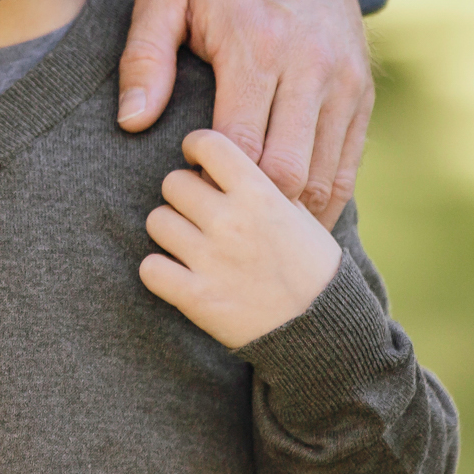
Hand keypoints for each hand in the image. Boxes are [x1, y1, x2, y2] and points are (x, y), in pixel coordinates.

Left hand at [118, 0, 371, 226]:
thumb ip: (144, 56)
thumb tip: (132, 122)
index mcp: (256, 44)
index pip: (239, 145)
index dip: (210, 179)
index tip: (185, 184)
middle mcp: (310, 66)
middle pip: (286, 171)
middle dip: (249, 205)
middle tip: (212, 215)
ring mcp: (343, 81)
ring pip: (322, 177)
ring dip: (286, 210)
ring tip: (245, 224)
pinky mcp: (362, 92)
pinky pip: (348, 165)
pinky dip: (320, 197)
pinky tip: (286, 213)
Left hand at [140, 129, 342, 348]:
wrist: (324, 329)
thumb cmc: (313, 266)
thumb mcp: (300, 213)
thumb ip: (260, 183)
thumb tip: (220, 161)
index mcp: (260, 193)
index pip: (207, 143)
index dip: (196, 148)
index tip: (199, 163)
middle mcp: (232, 221)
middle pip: (173, 182)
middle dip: (183, 195)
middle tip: (199, 213)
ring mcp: (212, 260)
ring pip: (156, 221)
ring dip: (169, 231)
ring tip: (191, 244)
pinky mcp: (197, 298)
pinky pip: (149, 268)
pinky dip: (158, 271)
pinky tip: (177, 274)